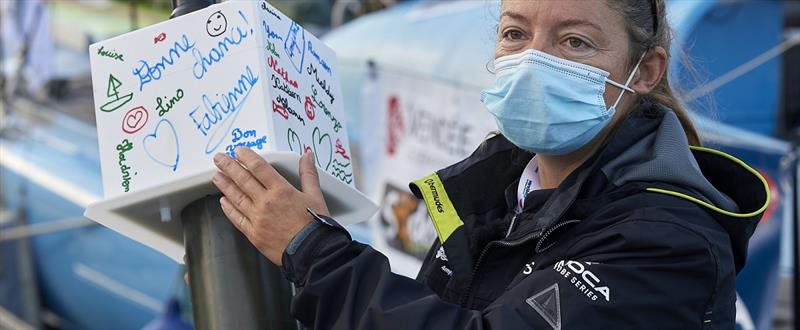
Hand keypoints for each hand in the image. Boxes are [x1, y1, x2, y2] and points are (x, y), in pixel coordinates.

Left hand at [212, 148, 328, 264]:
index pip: (259, 168)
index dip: (247, 157)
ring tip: (216, 176)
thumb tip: (307, 155)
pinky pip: (237, 218)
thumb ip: (308, 173)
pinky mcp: (253, 233)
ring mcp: (257, 218)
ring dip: (225, 185)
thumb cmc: (315, 225)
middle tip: (219, 158)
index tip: (239, 150)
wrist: (311, 252)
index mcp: (281, 190)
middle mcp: (265, 202)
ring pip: (236, 198)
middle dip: (229, 166)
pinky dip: (229, 209)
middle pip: (243, 180)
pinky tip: (223, 201)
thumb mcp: (315, 195)